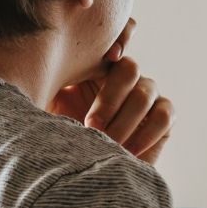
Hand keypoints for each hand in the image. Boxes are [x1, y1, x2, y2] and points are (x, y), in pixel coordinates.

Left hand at [49, 18, 174, 163]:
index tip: (109, 57)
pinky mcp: (164, 116)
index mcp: (96, 64)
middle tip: (90, 126)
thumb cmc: (59, 138)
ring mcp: (147, 93)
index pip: (116, 35)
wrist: (81, 172)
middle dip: (110, 99)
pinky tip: (127, 151)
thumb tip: (42, 62)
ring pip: (144, 94)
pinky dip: (145, 134)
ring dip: (123, 121)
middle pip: (129, 69)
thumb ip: (49, 80)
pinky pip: (163, 116)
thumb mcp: (48, 104)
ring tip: (106, 142)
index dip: (120, 36)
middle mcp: (125, 75)